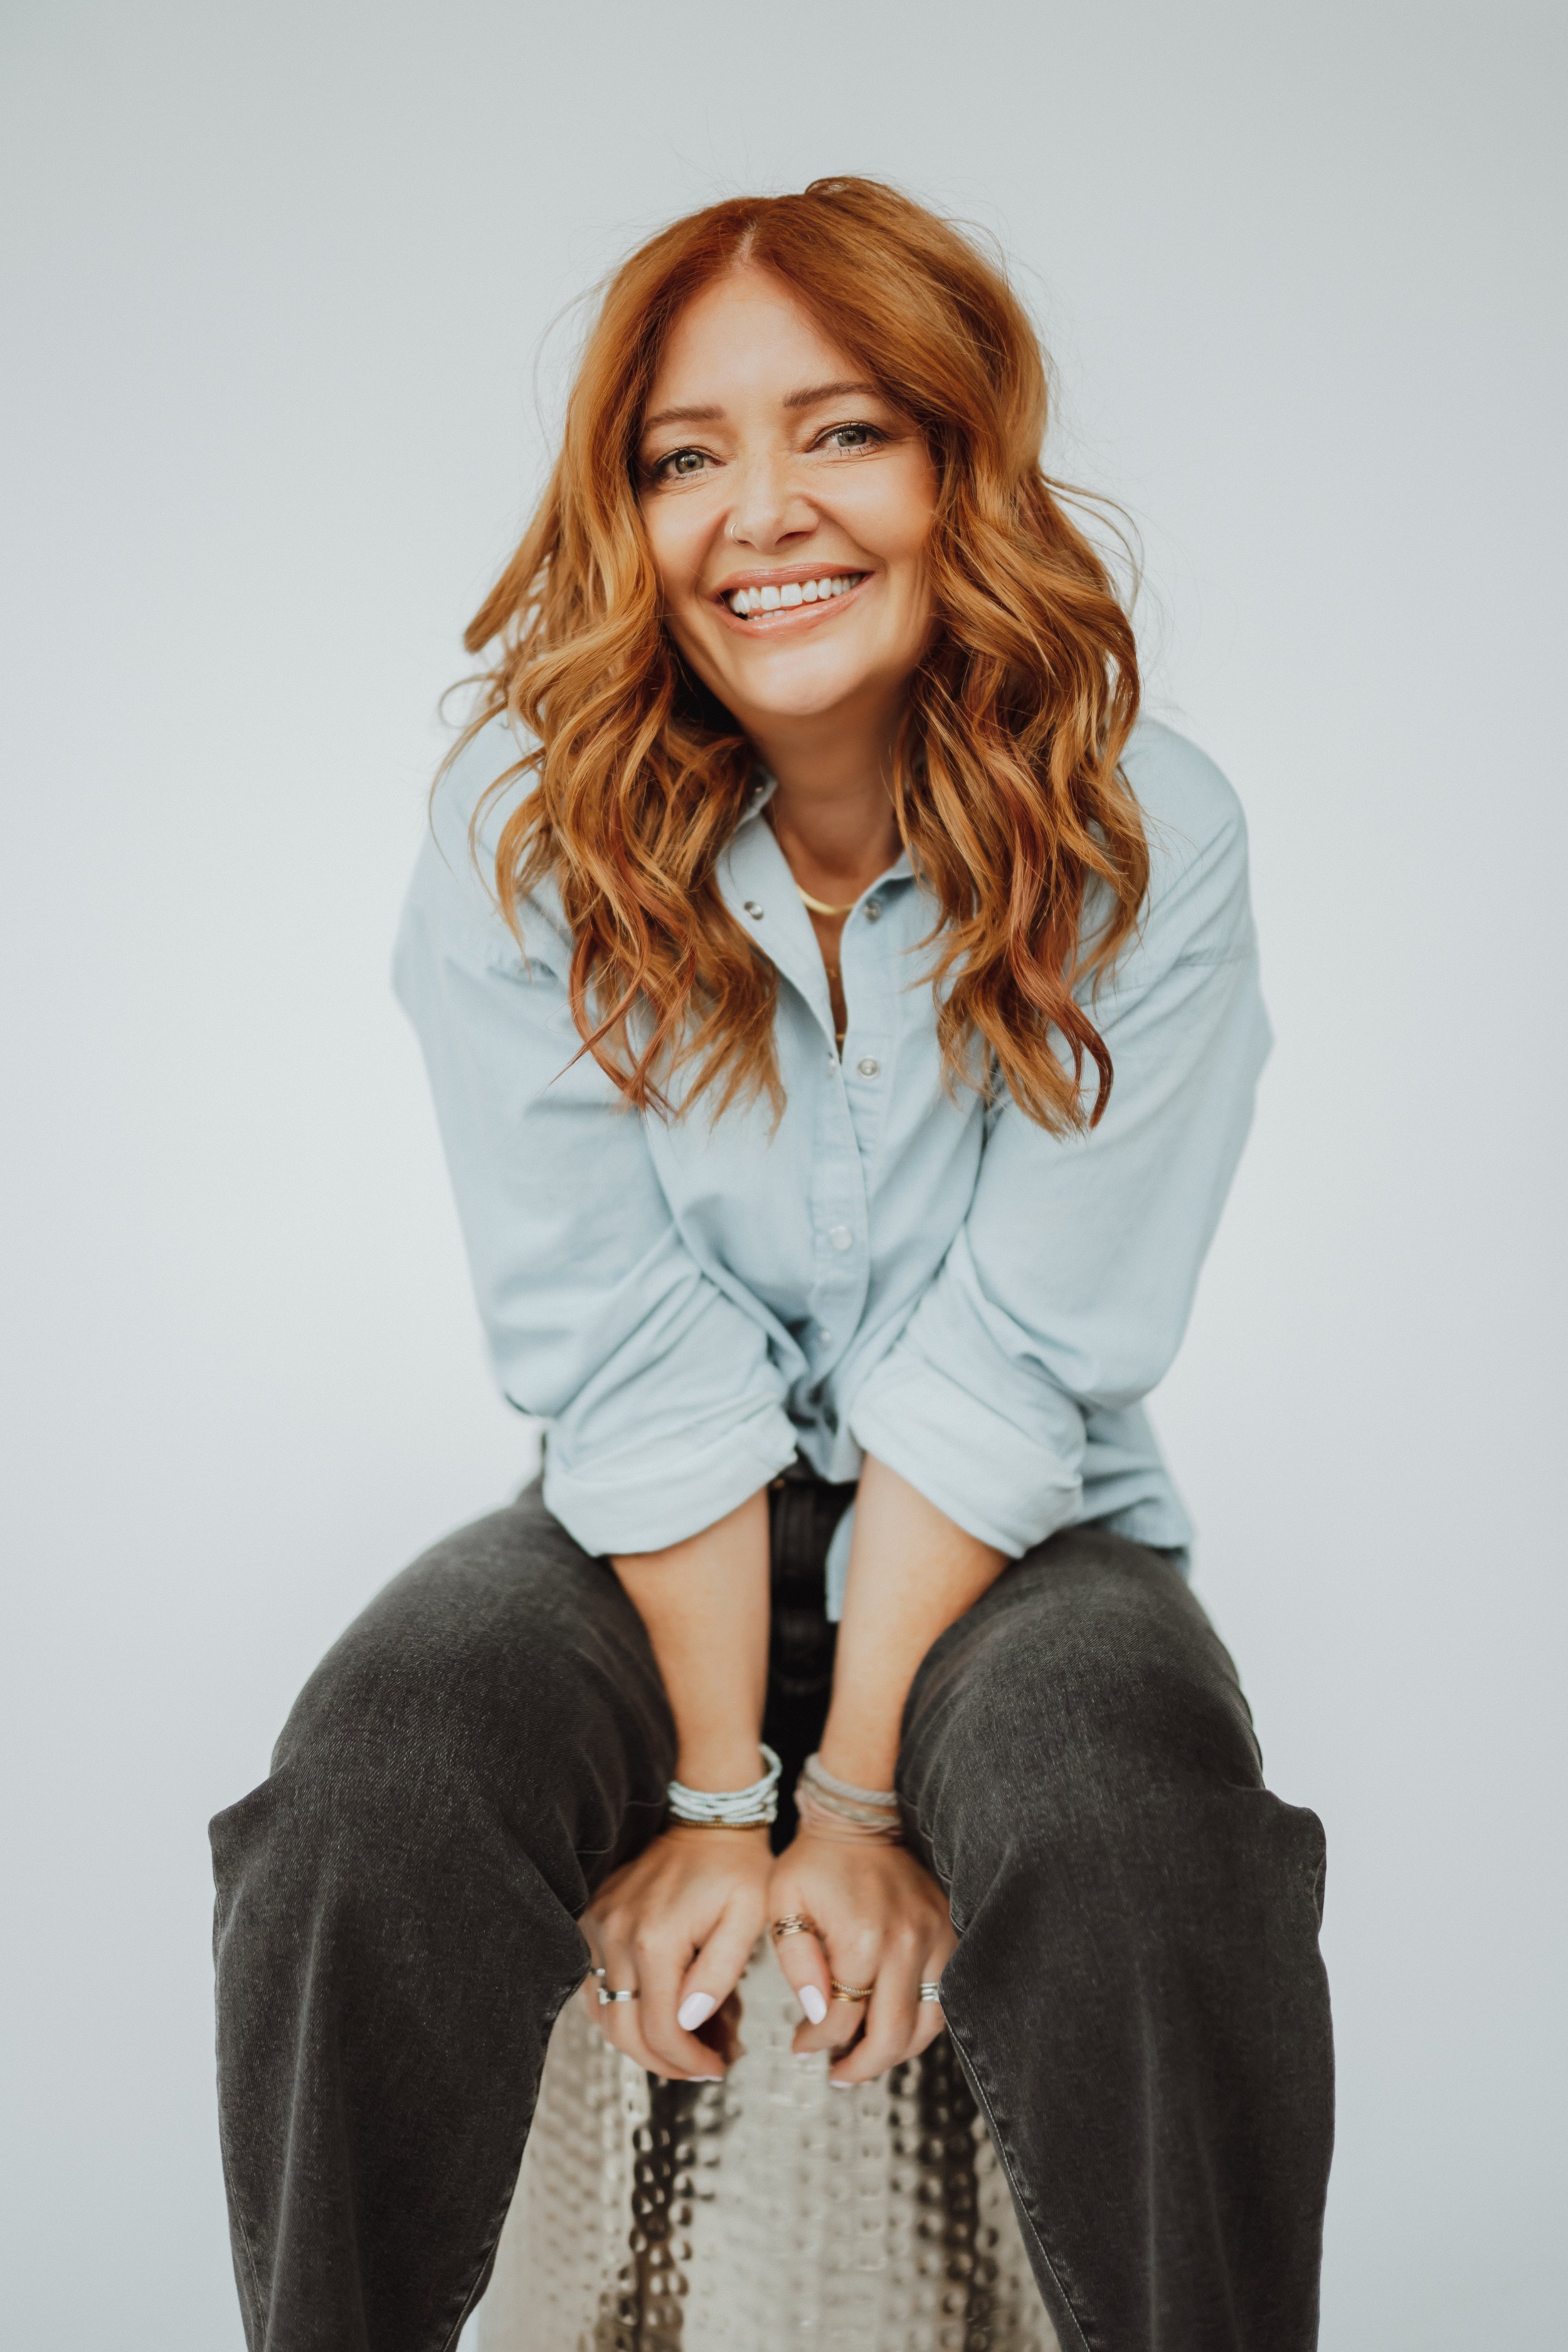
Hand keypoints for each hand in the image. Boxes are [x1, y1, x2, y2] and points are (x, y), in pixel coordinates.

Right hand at [581, 1823, 771, 2079]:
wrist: (709, 1818)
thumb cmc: (736, 1868)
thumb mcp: (747, 1921)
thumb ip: (719, 1976)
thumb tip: (689, 2022)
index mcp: (656, 1938)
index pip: (661, 2030)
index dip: (688, 2062)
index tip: (717, 2067)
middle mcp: (616, 1934)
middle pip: (624, 2032)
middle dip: (665, 2062)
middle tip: (701, 2066)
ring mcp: (599, 1926)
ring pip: (605, 2014)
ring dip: (643, 2040)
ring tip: (687, 2040)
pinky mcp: (594, 1919)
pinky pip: (595, 1985)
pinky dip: (625, 2009)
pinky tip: (659, 2009)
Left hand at [766, 1830, 955, 2083]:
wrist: (859, 1818)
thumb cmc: (815, 1861)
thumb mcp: (783, 1905)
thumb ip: (796, 1963)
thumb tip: (816, 2014)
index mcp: (862, 1940)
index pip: (841, 2021)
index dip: (816, 2043)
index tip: (800, 2045)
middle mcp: (906, 1944)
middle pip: (891, 2036)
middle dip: (860, 2066)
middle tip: (836, 2073)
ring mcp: (935, 1939)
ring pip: (927, 2026)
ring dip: (896, 2053)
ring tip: (866, 2058)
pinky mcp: (950, 1933)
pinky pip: (945, 1997)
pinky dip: (922, 2024)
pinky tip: (897, 2027)